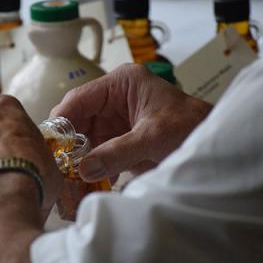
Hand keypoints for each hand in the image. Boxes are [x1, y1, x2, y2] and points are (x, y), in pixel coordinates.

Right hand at [51, 63, 211, 181]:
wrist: (212, 142)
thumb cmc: (190, 127)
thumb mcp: (154, 138)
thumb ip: (118, 153)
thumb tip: (83, 170)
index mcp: (121, 83)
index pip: (80, 98)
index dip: (62, 120)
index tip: (50, 144)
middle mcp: (113, 98)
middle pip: (77, 118)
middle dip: (67, 141)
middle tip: (57, 165)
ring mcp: (114, 118)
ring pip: (83, 135)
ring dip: (76, 155)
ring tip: (67, 176)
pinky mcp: (118, 137)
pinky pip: (95, 149)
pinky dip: (88, 163)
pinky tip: (83, 179)